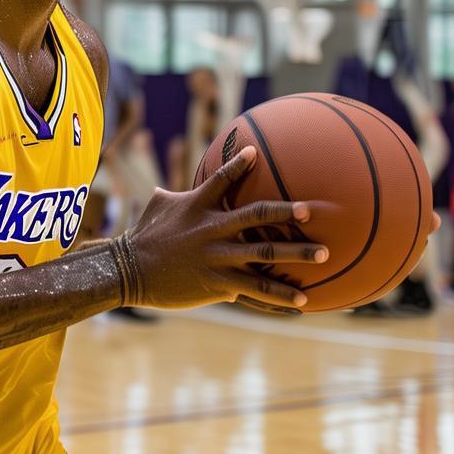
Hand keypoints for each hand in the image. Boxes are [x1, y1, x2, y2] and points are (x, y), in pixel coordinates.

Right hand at [110, 146, 326, 311]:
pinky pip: (255, 289)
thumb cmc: (143, 236)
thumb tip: (166, 186)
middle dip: (285, 213)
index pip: (220, 180)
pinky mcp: (219, 283)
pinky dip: (280, 295)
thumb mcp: (156, 207)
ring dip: (297, 253)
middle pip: (255, 216)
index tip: (256, 152)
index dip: (238, 165)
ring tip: (325, 253)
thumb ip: (170, 195)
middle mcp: (211, 230)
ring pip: (264, 254)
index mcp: (198, 207)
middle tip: (312, 211)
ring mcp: (217, 257)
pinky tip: (303, 300)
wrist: (129, 272)